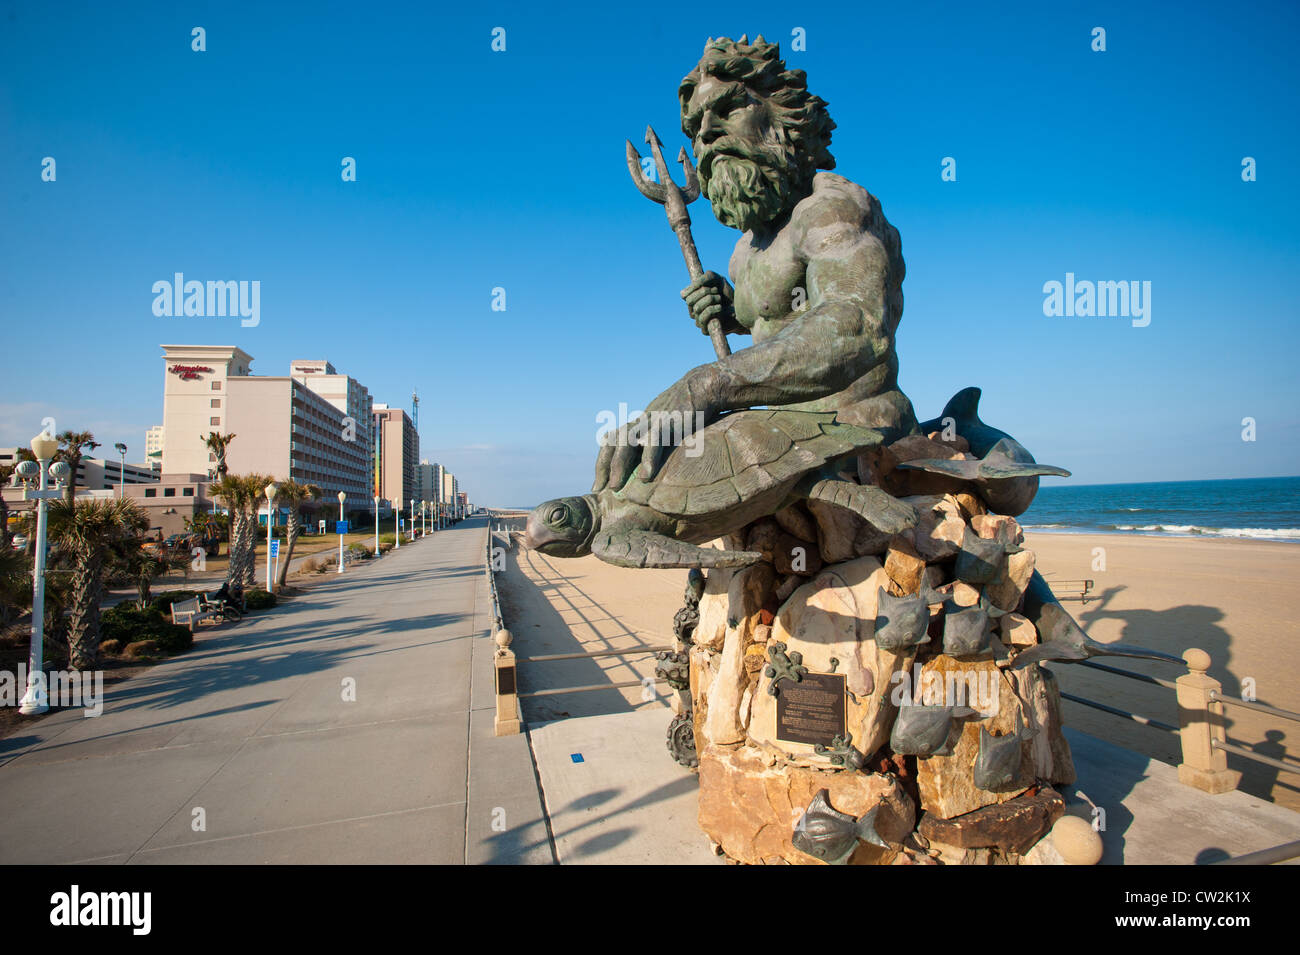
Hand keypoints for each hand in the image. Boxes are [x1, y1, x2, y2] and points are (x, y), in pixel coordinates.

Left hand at [592, 373, 719, 491]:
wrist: (701, 388)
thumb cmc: (687, 412)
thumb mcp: (666, 426)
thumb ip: (655, 442)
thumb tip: (649, 466)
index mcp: (638, 425)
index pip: (612, 442)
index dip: (603, 462)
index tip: (599, 484)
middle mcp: (640, 423)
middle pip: (613, 443)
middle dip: (604, 466)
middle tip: (598, 489)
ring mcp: (652, 422)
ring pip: (626, 442)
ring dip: (619, 466)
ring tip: (615, 487)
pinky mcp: (668, 422)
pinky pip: (654, 441)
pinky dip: (648, 459)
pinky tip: (645, 477)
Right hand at [681, 271, 734, 335]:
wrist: (742, 309)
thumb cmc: (727, 294)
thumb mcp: (716, 279)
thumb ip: (703, 279)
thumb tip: (683, 294)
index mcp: (693, 300)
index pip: (684, 295)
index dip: (696, 287)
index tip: (709, 284)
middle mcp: (693, 312)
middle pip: (690, 300)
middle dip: (704, 292)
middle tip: (716, 291)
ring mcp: (699, 321)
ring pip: (697, 308)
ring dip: (710, 299)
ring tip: (720, 299)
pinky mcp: (705, 330)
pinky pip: (703, 318)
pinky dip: (712, 309)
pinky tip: (720, 307)